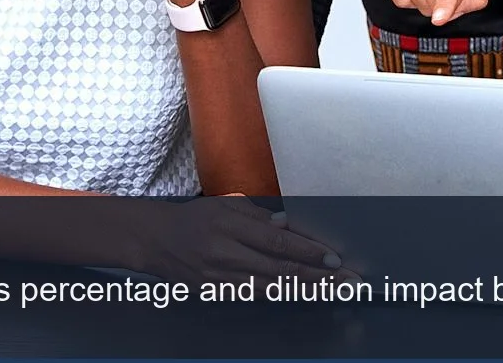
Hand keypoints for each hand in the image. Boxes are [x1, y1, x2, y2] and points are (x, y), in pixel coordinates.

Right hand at [132, 196, 353, 282]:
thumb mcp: (226, 205)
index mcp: (231, 227)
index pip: (278, 243)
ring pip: (271, 288)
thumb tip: (290, 227)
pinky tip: (301, 296)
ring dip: (305, 291)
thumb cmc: (195, 218)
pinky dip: (280, 296)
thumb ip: (259, 217)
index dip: (308, 252)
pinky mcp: (215, 293)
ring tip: (334, 292)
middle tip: (347, 281)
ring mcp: (220, 278)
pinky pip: (254, 296)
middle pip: (279, 270)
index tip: (334, 259)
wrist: (155, 241)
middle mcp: (226, 255)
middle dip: (317, 277)